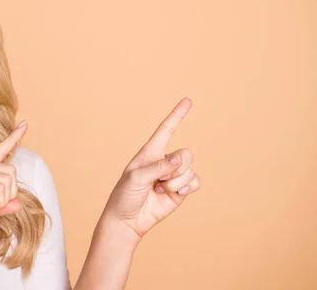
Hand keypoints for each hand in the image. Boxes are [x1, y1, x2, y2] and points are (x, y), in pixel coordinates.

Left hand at [102, 98, 200, 238]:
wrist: (127, 221)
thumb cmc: (125, 196)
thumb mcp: (136, 178)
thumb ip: (158, 167)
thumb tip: (179, 159)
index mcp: (150, 152)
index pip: (166, 130)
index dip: (177, 115)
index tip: (188, 100)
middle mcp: (164, 161)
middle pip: (186, 153)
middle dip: (176, 169)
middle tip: (159, 181)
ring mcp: (173, 175)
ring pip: (190, 170)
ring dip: (176, 183)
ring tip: (159, 190)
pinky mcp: (180, 189)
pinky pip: (195, 181)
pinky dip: (186, 188)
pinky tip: (173, 194)